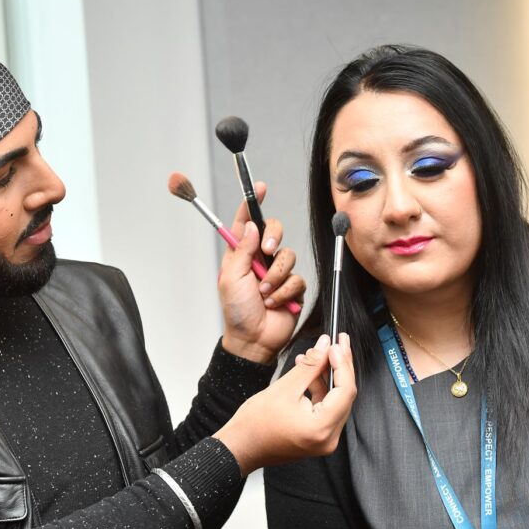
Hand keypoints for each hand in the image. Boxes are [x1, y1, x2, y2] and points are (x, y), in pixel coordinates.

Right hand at [214, 334, 355, 474]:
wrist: (240, 447)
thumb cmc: (254, 425)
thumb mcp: (284, 388)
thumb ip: (310, 366)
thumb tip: (325, 347)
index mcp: (320, 428)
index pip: (346, 391)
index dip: (343, 364)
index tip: (337, 345)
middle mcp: (328, 439)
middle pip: (344, 396)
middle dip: (339, 367)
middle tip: (336, 344)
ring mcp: (323, 440)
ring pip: (336, 401)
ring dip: (327, 377)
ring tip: (314, 357)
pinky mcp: (317, 437)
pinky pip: (326, 409)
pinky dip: (319, 390)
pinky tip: (309, 374)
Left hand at [219, 182, 305, 363]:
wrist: (253, 339)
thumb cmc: (237, 311)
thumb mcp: (232, 277)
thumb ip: (243, 249)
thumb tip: (252, 225)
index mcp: (241, 254)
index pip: (248, 223)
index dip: (253, 204)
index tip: (260, 189)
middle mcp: (260, 259)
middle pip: (275, 231)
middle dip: (274, 237)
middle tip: (267, 250)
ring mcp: (278, 273)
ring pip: (288, 255)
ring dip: (275, 276)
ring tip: (264, 293)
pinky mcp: (292, 288)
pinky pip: (296, 278)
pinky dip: (284, 291)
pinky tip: (275, 302)